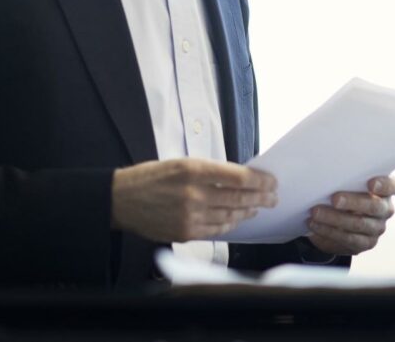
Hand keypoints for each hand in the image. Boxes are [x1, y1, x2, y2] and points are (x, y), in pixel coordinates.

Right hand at [111, 159, 277, 242]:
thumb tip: (239, 178)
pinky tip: (237, 218)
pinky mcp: (185, 232)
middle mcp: (194, 194)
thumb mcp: (180, 163)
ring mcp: (190, 216)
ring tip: (257, 207)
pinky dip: (230, 223)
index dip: (259, 180)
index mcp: (193, 170)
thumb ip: (209, 171)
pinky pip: (216, 229)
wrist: (121, 199)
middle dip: (260, 198)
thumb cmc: (150, 177)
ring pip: (230, 215)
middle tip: (273, 197)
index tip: (271, 181)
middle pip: (238, 197)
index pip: (238, 177)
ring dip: (247, 211)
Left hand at [305, 176, 394, 255]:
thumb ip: (344, 177)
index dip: (385, 185)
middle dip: (353, 202)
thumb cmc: (343, 191)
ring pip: (359, 224)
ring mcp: (377, 228)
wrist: (337, 219)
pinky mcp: (365, 243)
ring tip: (316, 212)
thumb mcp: (346, 182)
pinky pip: (348, 239)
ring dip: (335, 219)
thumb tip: (324, 174)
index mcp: (385, 190)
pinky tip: (315, 225)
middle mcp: (385, 209)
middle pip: (375, 206)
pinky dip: (329, 231)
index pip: (393, 186)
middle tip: (334, 199)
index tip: (370, 184)